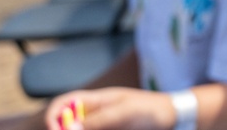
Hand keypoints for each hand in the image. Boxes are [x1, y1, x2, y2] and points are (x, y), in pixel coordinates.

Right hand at [43, 89, 175, 129]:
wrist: (172, 116)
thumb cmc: (151, 108)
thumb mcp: (125, 112)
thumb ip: (99, 120)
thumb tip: (68, 128)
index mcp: (96, 99)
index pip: (64, 103)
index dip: (54, 115)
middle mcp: (95, 112)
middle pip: (67, 122)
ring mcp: (102, 124)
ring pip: (79, 129)